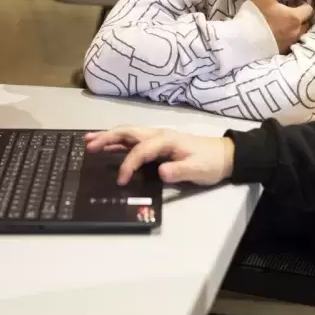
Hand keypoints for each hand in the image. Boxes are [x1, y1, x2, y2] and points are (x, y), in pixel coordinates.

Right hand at [84, 126, 234, 185]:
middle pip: (128, 133)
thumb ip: (178, 171)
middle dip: (107, 137)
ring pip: (129, 135)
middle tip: (88, 144)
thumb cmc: (211, 162)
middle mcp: (158, 135)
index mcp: (166, 140)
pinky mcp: (158, 146)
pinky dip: (118, 143)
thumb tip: (160, 173)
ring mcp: (157, 139)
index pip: (140, 150)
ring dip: (109, 137)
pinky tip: (109, 148)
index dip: (128, 164)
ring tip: (90, 141)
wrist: (225, 156)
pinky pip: (134, 142)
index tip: (122, 180)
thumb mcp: (197, 169)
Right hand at [250, 0, 313, 52]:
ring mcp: (289, 43)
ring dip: (295, 29)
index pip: (308, 9)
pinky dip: (287, 39)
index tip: (296, 2)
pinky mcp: (281, 51)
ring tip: (285, 25)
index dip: (304, 4)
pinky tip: (278, 35)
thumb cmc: (256, 16)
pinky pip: (290, 44)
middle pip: (306, 23)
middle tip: (291, 13)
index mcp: (294, 17)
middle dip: (301, 18)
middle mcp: (296, 31)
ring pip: (298, 34)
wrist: (244, 40)